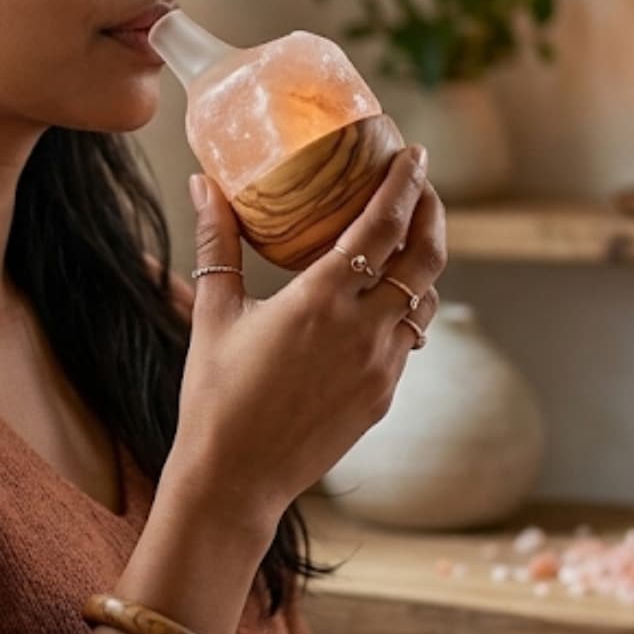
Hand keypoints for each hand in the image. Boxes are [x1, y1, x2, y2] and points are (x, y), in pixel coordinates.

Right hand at [164, 145, 445, 535]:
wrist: (235, 478)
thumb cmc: (215, 395)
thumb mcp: (214, 312)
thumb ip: (218, 242)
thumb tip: (203, 184)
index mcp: (321, 300)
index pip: (381, 226)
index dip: (404, 185)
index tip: (412, 155)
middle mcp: (362, 330)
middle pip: (425, 258)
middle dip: (431, 213)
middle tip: (422, 186)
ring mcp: (380, 366)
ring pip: (424, 299)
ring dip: (424, 264)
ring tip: (409, 238)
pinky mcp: (383, 396)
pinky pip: (407, 339)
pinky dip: (405, 308)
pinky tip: (384, 299)